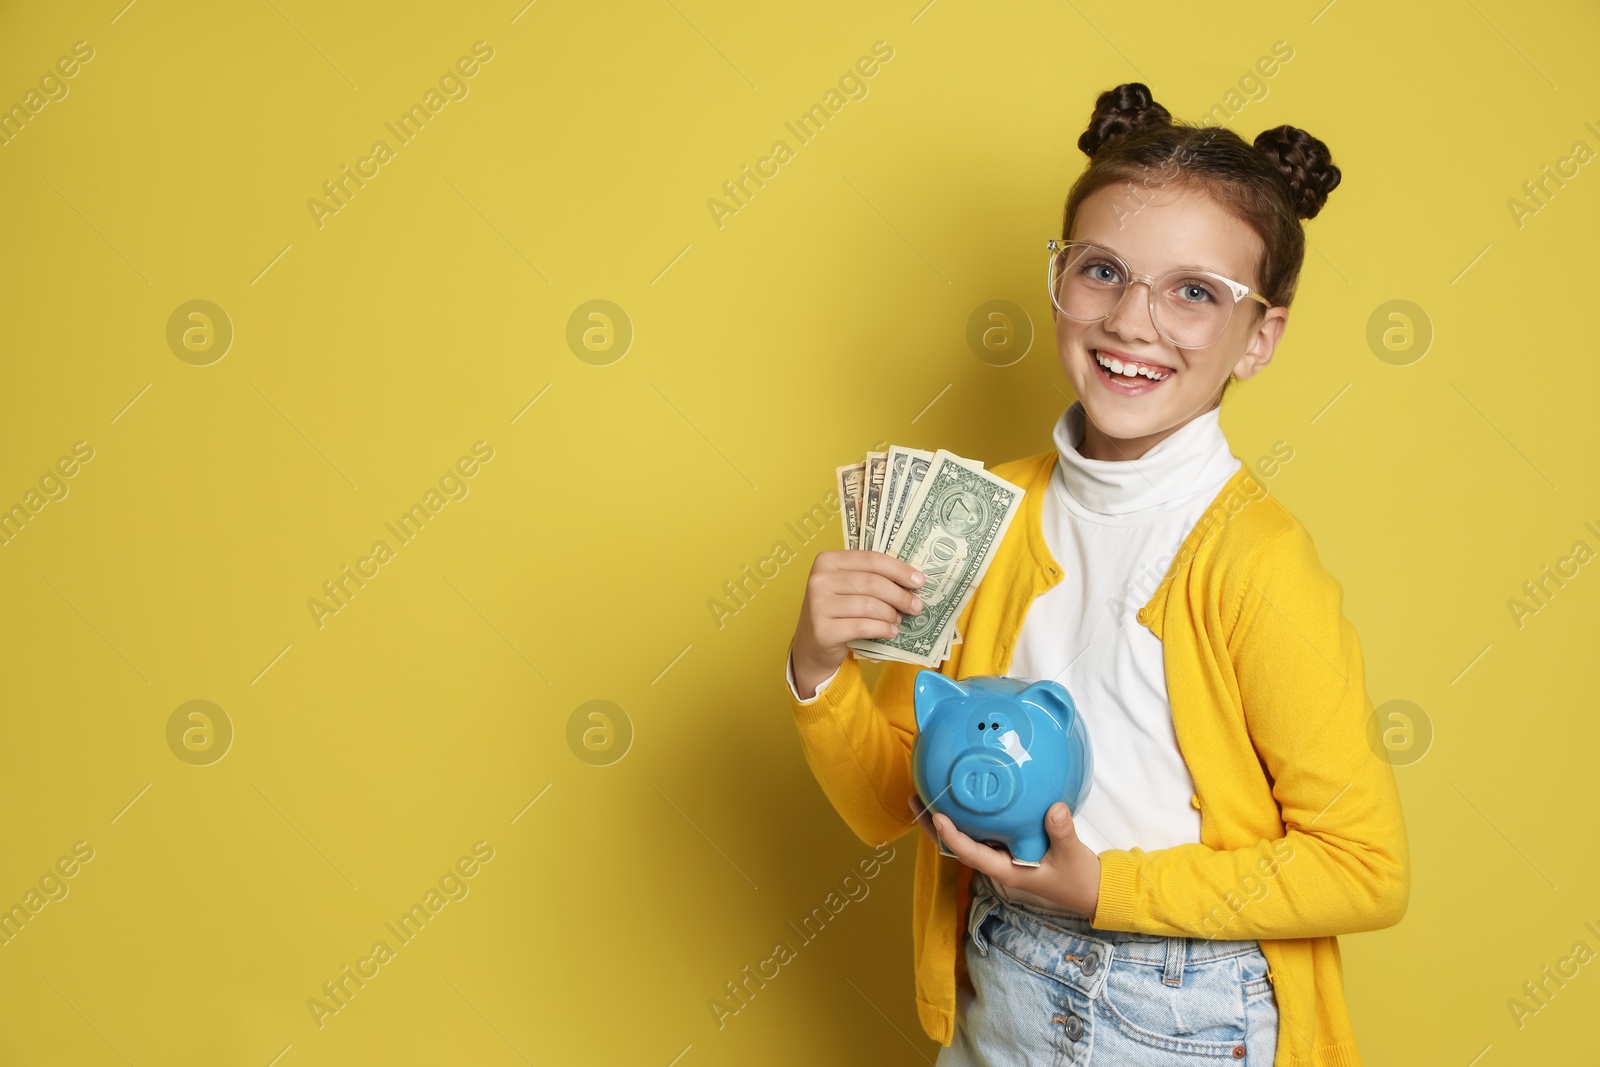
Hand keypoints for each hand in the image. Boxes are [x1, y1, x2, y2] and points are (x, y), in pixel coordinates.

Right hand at [791, 550, 925, 698]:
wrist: (812, 645)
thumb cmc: (837, 611)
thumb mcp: (848, 588)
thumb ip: (872, 578)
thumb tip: (912, 581)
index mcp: (827, 560)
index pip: (871, 559)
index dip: (898, 569)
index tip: (919, 581)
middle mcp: (819, 579)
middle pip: (872, 583)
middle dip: (899, 595)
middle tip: (916, 606)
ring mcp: (818, 605)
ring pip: (869, 606)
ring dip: (891, 614)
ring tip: (898, 620)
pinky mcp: (822, 630)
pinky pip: (862, 626)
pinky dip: (882, 629)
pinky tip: (890, 632)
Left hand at [910, 795, 1101, 917]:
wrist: (1090, 890)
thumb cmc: (1078, 878)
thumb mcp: (1073, 855)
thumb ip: (1062, 833)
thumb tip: (1053, 809)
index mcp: (1006, 871)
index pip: (972, 854)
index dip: (953, 837)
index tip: (939, 817)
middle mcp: (997, 863)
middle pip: (957, 845)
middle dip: (934, 826)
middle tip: (915, 800)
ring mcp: (1001, 855)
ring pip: (966, 838)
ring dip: (945, 819)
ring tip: (926, 795)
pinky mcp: (1008, 847)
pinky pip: (982, 831)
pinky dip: (968, 816)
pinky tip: (963, 796)